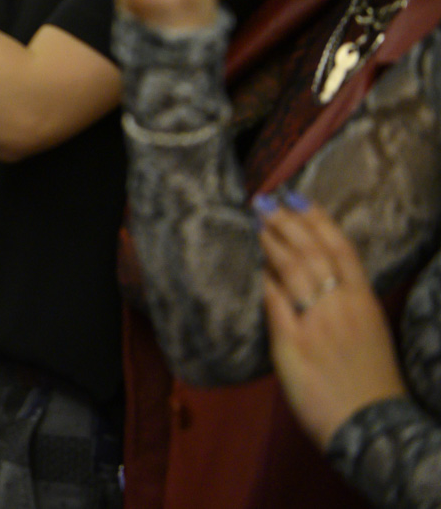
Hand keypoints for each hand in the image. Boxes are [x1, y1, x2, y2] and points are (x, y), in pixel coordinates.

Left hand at [259, 198, 409, 448]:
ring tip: (254, 224)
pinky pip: (274, 303)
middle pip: (311, 252)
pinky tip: (251, 266)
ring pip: (291, 270)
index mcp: (364, 302)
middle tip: (263, 202)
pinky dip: (263, 281)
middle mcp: (341, 306)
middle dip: (285, 223)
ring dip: (271, 243)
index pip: (341, 249)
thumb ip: (345, 306)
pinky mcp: (293, 344)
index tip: (297, 196)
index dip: (317, 219)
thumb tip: (315, 281)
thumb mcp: (370, 334)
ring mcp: (317, 323)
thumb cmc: (370, 382)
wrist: (372, 426)